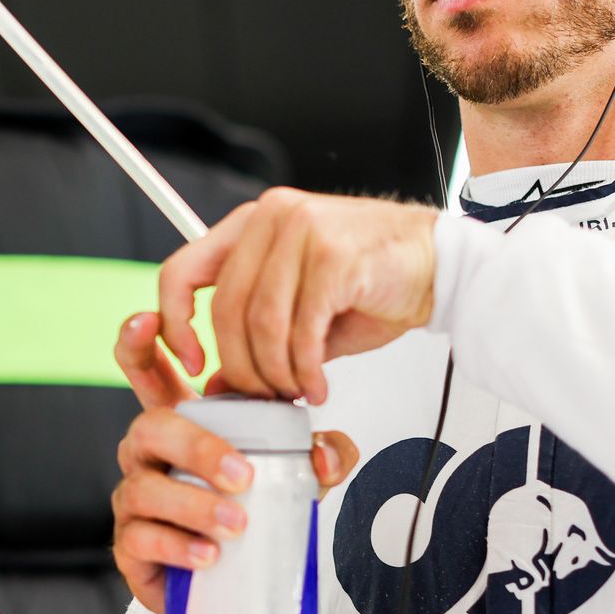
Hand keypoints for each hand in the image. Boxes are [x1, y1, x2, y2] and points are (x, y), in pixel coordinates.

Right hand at [110, 312, 356, 613]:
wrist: (228, 583)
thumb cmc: (246, 511)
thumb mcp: (289, 475)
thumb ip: (316, 455)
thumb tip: (327, 453)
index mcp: (179, 423)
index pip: (146, 370)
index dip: (138, 340)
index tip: (151, 319)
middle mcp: (148, 453)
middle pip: (150, 426)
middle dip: (195, 446)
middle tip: (242, 477)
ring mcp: (134, 498)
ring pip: (145, 488)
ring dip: (193, 505)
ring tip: (236, 526)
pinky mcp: (130, 544)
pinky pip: (142, 537)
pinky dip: (177, 545)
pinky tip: (209, 555)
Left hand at [157, 189, 438, 404]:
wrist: (439, 263)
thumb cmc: (371, 280)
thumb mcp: (299, 305)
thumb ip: (255, 334)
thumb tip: (217, 381)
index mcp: (251, 225)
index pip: (181, 271)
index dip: (176, 325)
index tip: (193, 362)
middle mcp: (271, 219)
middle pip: (225, 309)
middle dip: (241, 366)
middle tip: (262, 394)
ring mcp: (302, 232)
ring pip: (262, 323)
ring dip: (276, 372)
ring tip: (295, 391)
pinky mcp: (333, 257)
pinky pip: (301, 329)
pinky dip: (306, 369)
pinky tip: (317, 384)